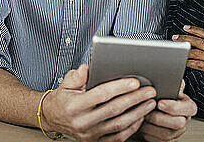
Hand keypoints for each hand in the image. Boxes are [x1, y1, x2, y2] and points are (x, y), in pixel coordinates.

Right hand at [41, 64, 156, 141]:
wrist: (53, 118)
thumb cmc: (63, 98)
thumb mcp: (66, 83)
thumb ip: (78, 75)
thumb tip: (87, 68)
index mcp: (75, 106)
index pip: (101, 95)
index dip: (120, 87)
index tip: (135, 82)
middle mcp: (82, 122)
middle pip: (114, 109)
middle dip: (135, 99)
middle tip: (149, 90)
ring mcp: (90, 134)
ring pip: (119, 124)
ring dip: (138, 113)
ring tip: (150, 103)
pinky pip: (118, 137)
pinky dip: (132, 127)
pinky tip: (140, 117)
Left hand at [139, 80, 196, 141]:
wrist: (155, 106)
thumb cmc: (162, 95)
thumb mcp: (170, 85)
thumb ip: (174, 83)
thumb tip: (175, 84)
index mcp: (188, 106)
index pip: (189, 108)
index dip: (174, 107)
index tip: (160, 103)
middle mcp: (184, 120)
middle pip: (178, 123)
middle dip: (160, 117)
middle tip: (148, 111)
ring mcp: (176, 132)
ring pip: (166, 134)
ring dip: (151, 126)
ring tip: (143, 116)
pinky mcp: (166, 141)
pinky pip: (158, 141)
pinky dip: (147, 133)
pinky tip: (142, 124)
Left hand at [172, 25, 203, 82]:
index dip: (196, 30)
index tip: (186, 27)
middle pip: (201, 43)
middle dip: (187, 38)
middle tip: (176, 37)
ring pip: (200, 54)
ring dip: (187, 51)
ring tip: (178, 49)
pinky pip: (201, 66)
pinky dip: (192, 63)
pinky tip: (185, 61)